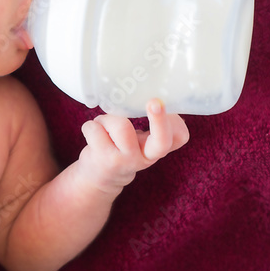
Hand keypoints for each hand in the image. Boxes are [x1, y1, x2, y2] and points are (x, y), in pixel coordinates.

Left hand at [73, 99, 189, 196]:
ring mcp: (126, 160)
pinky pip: (95, 130)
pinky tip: (93, 134)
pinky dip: (90, 127)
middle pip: (161, 139)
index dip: (176, 122)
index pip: (179, 137)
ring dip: (106, 119)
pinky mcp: (105, 160)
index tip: (167, 106)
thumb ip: (152, 125)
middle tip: (155, 102)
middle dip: (159, 119)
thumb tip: (158, 94)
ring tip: (103, 125)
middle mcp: (146, 156)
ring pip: (120, 125)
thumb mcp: (143, 141)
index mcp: (158, 147)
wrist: (102, 176)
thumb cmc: (124, 148)